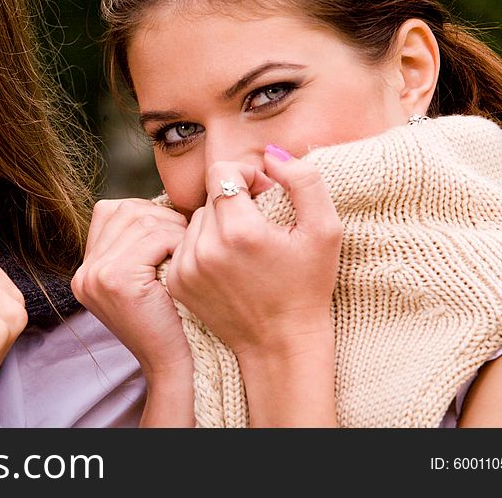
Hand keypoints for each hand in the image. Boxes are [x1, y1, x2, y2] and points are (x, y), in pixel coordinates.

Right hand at [72, 198, 190, 379]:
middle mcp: (84, 272)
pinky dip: (176, 242)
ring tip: (186, 252)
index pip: (111, 211)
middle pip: (125, 210)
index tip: (171, 234)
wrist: (174, 365)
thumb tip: (163, 200)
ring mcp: (95, 275)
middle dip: (162, 217)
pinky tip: (184, 263)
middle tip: (185, 240)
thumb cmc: (172, 319)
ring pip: (141, 220)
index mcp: (86, 270)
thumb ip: (139, 243)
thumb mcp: (146, 278)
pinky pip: (154, 237)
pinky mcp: (115, 279)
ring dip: (172, 229)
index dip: (147, 214)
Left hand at [166, 148, 341, 425]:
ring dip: (218, 224)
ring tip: (245, 249)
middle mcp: (205, 249)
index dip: (246, 174)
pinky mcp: (176, 282)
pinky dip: (204, 247)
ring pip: (196, 219)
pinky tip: (229, 267)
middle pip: (210, 195)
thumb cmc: (308, 285)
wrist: (280, 345)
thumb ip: (303, 180)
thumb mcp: (325, 230)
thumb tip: (270, 156)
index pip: (222, 171)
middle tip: (261, 225)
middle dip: (235, 200)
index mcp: (240, 231)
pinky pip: (185, 244)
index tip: (265, 194)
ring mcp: (186, 268)